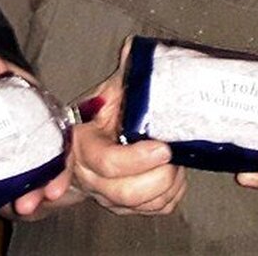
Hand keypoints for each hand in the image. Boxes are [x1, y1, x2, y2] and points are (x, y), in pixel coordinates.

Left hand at [0, 50, 71, 218]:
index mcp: (37, 108)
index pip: (59, 140)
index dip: (61, 167)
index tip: (54, 188)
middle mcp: (32, 131)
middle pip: (46, 167)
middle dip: (41, 190)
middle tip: (27, 205)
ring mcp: (14, 148)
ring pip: (27, 179)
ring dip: (24, 197)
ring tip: (16, 209)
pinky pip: (4, 183)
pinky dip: (4, 197)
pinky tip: (0, 207)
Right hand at [67, 40, 185, 215]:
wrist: (82, 144)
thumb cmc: (100, 114)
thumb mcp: (107, 91)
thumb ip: (123, 73)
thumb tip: (134, 47)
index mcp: (83, 144)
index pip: (106, 161)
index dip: (136, 159)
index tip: (162, 147)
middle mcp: (91, 176)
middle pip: (126, 192)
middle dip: (159, 176)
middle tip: (172, 153)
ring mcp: (107, 196)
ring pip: (143, 204)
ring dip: (167, 185)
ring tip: (175, 162)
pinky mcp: (125, 208)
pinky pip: (155, 210)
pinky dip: (171, 194)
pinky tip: (172, 174)